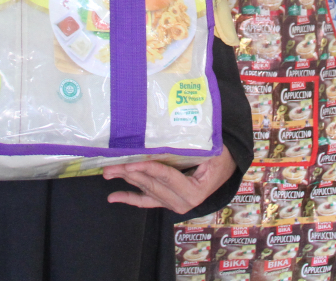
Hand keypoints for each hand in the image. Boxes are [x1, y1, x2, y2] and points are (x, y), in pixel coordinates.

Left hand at [103, 147, 236, 213]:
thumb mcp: (212, 151)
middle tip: (110, 167)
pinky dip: (129, 198)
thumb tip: (172, 131)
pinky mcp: (167, 202)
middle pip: (152, 185)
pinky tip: (113, 196)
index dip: (147, 169)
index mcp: (194, 191)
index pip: (166, 177)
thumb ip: (192, 147)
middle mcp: (182, 202)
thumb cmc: (220, 157)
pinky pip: (146, 201)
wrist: (227, 169)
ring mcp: (174, 204)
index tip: (130, 163)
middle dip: (130, 175)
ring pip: (146, 191)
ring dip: (125, 182)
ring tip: (108, 173)